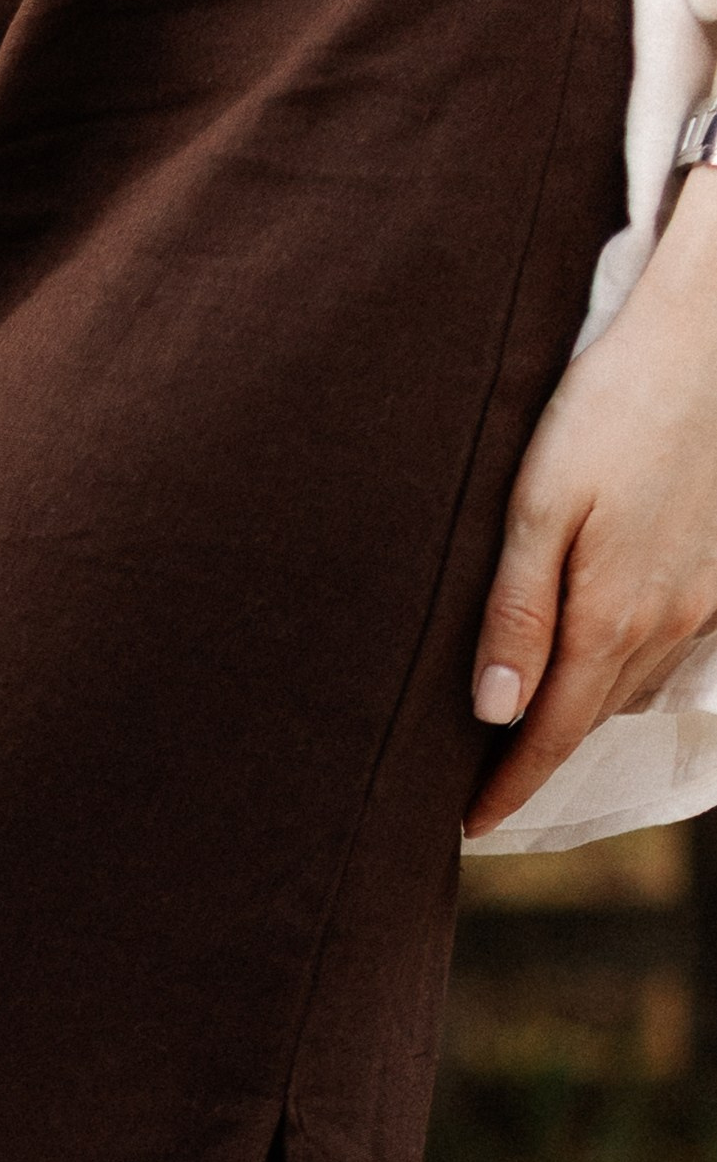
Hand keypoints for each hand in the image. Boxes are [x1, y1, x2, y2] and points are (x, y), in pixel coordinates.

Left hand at [466, 170, 716, 834]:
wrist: (708, 332)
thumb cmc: (610, 404)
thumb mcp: (536, 505)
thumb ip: (513, 613)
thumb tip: (491, 712)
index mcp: (612, 617)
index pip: (551, 735)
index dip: (508, 788)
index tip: (468, 829)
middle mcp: (669, 622)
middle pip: (592, 719)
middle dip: (539, 757)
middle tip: (481, 785)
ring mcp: (707, 598)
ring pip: (633, 685)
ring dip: (584, 710)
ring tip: (529, 724)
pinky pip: (671, 646)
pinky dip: (626, 665)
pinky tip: (596, 652)